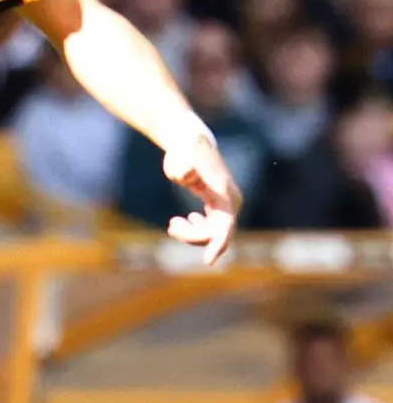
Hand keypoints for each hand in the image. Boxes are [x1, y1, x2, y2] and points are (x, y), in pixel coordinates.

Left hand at [161, 133, 239, 264]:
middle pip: (217, 232)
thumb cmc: (182, 151)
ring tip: (173, 224)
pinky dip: (198, 228)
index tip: (208, 261)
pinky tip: (187, 220)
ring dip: (193, 233)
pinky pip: (213, 226)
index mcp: (223, 194)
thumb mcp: (179, 160)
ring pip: (214, 231)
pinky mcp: (219, 203)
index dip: (218, 244)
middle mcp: (231, 201)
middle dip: (193, 236)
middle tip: (171, 225)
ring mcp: (227, 203)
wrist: (189, 141)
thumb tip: (186, 175)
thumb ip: (182, 168)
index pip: (225, 226)